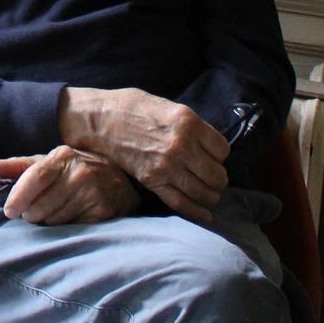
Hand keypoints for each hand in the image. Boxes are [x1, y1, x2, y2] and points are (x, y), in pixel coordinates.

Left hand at [0, 146, 139, 224]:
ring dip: (48, 221)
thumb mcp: (47, 163)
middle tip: (35, 212)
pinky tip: (72, 216)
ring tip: (56, 211)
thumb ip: (17, 167)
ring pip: (55, 219)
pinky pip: (72, 228)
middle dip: (32, 213)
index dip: (19, 196)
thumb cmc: (74, 171)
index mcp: (62, 157)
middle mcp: (80, 172)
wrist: (120, 179)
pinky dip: (66, 227)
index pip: (35, 177)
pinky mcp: (104, 211)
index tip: (10, 212)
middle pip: (41, 204)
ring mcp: (94, 191)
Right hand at [58, 86, 228, 221]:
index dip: (219, 155)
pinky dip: (196, 212)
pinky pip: (181, 202)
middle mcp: (182, 146)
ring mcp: (167, 166)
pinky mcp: (152, 181)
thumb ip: (191, 126)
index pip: (223, 150)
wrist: (101, 119)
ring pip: (204, 191)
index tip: (212, 156)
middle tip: (213, 178)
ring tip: (209, 194)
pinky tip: (205, 215)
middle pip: (217, 174)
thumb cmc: (133, 108)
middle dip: (217, 178)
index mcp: (189, 123)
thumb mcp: (169, 107)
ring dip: (210, 195)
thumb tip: (206, 144)